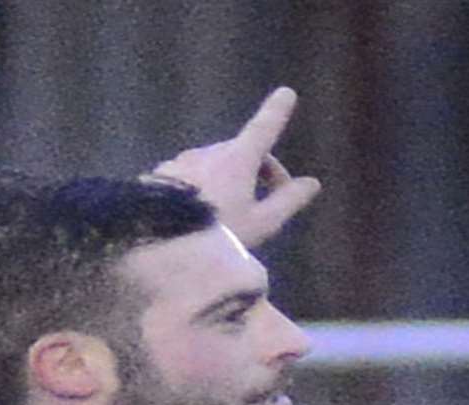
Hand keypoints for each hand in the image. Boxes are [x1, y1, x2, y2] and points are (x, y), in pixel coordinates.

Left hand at [150, 87, 321, 247]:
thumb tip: (311, 184)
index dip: (276, 112)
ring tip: (228, 218)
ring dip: (227, 182)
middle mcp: (208, 153)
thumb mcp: (260, 223)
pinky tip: (198, 217)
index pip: (263, 128)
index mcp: (237, 159)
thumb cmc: (217, 235)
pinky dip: (200, 189)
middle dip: (258, 172)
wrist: (158, 246)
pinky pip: (188, 176)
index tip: (286, 94)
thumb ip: (287, 201)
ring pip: (213, 166)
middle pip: (241, 153)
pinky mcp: (160, 175)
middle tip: (266, 205)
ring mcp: (181, 162)